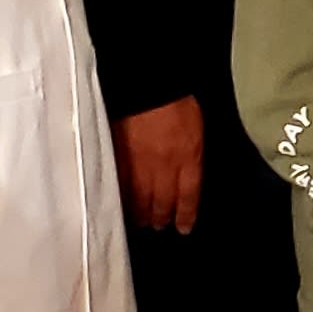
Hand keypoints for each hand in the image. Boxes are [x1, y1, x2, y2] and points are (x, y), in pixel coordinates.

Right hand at [112, 97, 203, 234]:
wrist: (147, 84)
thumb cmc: (176, 101)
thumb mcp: (196, 129)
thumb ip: (191, 156)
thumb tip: (186, 176)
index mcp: (188, 158)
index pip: (188, 196)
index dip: (185, 215)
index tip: (183, 228)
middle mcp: (164, 167)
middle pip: (162, 202)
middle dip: (161, 217)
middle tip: (159, 226)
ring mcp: (137, 164)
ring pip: (139, 200)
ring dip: (140, 214)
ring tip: (140, 221)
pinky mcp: (116, 158)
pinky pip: (118, 186)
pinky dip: (120, 199)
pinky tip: (119, 206)